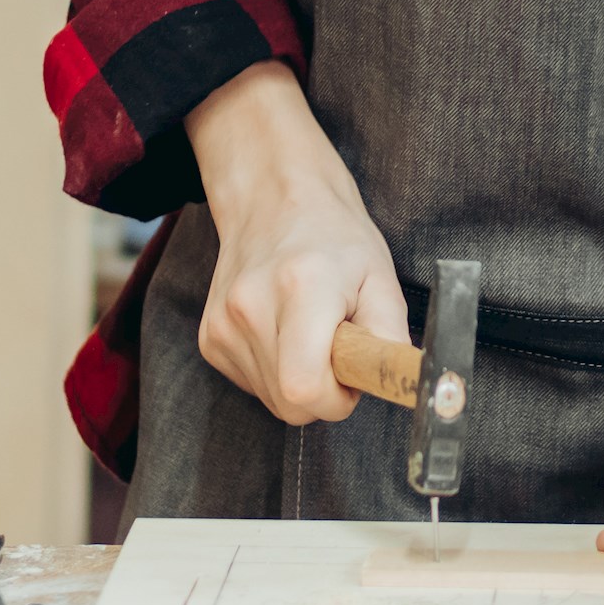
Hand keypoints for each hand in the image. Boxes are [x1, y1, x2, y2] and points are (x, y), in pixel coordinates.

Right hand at [182, 64, 405, 424]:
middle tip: (338, 349)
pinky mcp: (209, 337)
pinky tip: (284, 332)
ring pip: (272, 399)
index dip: (336, 399)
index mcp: (302, 287)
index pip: (304, 388)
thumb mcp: (381, 277)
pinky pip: (253, 385)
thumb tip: (394, 383)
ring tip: (310, 332)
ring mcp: (223, 322)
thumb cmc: (335, 238)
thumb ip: (390, 338)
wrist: (274, 201)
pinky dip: (276, 372)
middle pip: (290, 403)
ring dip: (300, 380)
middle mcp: (252, 305)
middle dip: (324, 392)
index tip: (352, 375)